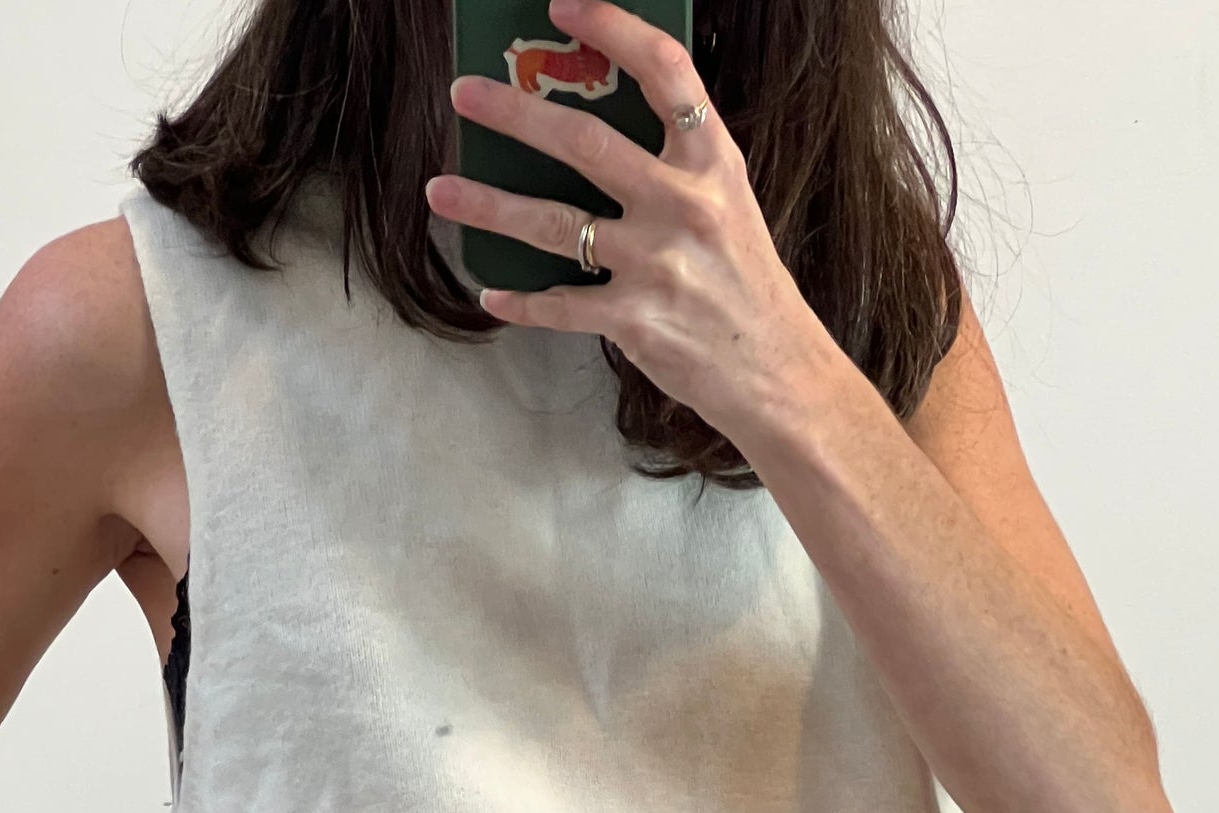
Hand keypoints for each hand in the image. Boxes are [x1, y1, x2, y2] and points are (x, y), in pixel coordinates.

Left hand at [428, 0, 833, 445]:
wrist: (777, 371)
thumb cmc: (744, 282)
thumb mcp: (728, 202)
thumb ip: (675, 161)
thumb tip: (590, 127)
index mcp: (711, 162)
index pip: (664, 70)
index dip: (611, 28)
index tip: (562, 7)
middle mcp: (684, 205)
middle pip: (585, 141)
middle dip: (515, 113)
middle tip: (465, 94)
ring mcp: (657, 264)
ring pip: (554, 224)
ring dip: (489, 205)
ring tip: (441, 190)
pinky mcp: (636, 321)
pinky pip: (561, 305)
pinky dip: (521, 300)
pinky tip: (491, 290)